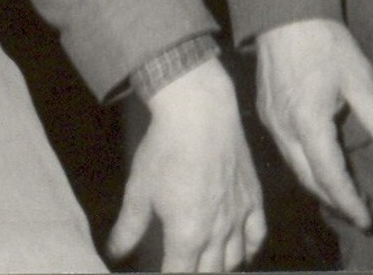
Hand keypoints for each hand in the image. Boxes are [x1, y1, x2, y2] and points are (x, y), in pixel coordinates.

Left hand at [108, 57, 265, 269]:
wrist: (200, 114)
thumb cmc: (165, 150)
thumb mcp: (139, 190)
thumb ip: (129, 227)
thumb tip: (115, 252)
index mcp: (187, 234)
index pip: (180, 274)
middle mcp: (218, 232)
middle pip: (210, 272)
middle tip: (182, 267)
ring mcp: (239, 216)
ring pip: (235, 259)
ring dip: (220, 268)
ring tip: (205, 265)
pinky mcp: (253, 199)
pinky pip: (257, 236)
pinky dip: (248, 249)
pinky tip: (240, 252)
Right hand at [254, 18, 372, 230]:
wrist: (283, 14)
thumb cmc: (324, 43)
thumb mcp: (360, 78)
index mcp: (308, 123)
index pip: (330, 175)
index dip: (349, 201)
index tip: (367, 221)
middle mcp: (284, 128)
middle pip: (308, 178)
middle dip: (333, 201)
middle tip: (358, 216)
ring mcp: (271, 120)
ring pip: (294, 166)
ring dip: (318, 186)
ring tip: (342, 198)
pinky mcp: (266, 111)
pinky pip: (285, 151)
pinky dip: (304, 167)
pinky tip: (318, 166)